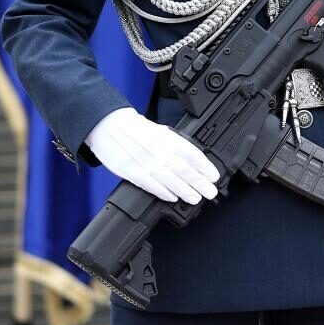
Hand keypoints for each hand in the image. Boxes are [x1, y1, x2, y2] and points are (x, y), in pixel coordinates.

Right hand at [84, 107, 219, 204]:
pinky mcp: (131, 172)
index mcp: (167, 138)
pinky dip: (163, 192)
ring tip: (195, 198)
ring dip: (184, 190)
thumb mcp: (161, 131)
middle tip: (210, 192)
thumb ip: (176, 145)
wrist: (109, 126)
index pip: (191, 154)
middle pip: (183, 169)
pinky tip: (174, 197)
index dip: (205, 167)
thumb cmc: (137, 130)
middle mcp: (158, 150)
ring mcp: (145, 162)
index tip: (214, 176)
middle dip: (199, 183)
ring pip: (169, 180)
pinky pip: (150, 185)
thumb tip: (195, 162)